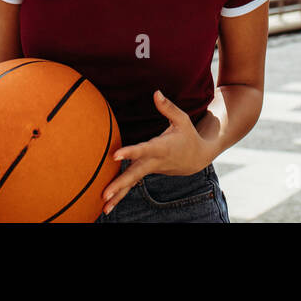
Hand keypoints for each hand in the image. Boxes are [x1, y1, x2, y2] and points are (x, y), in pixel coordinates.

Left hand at [100, 91, 215, 215]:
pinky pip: (132, 185)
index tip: (115, 155)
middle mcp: (154, 162)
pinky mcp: (146, 173)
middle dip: (119, 184)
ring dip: (117, 196)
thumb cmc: (188, 135)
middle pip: (134, 174)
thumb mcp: (183, 119)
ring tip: (103, 208)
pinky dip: (120, 195)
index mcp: (162, 147)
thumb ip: (168, 107)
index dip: (131, 152)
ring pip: (132, 183)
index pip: (144, 150)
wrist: (197, 158)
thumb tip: (156, 92)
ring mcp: (150, 170)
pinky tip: (107, 205)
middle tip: (104, 193)